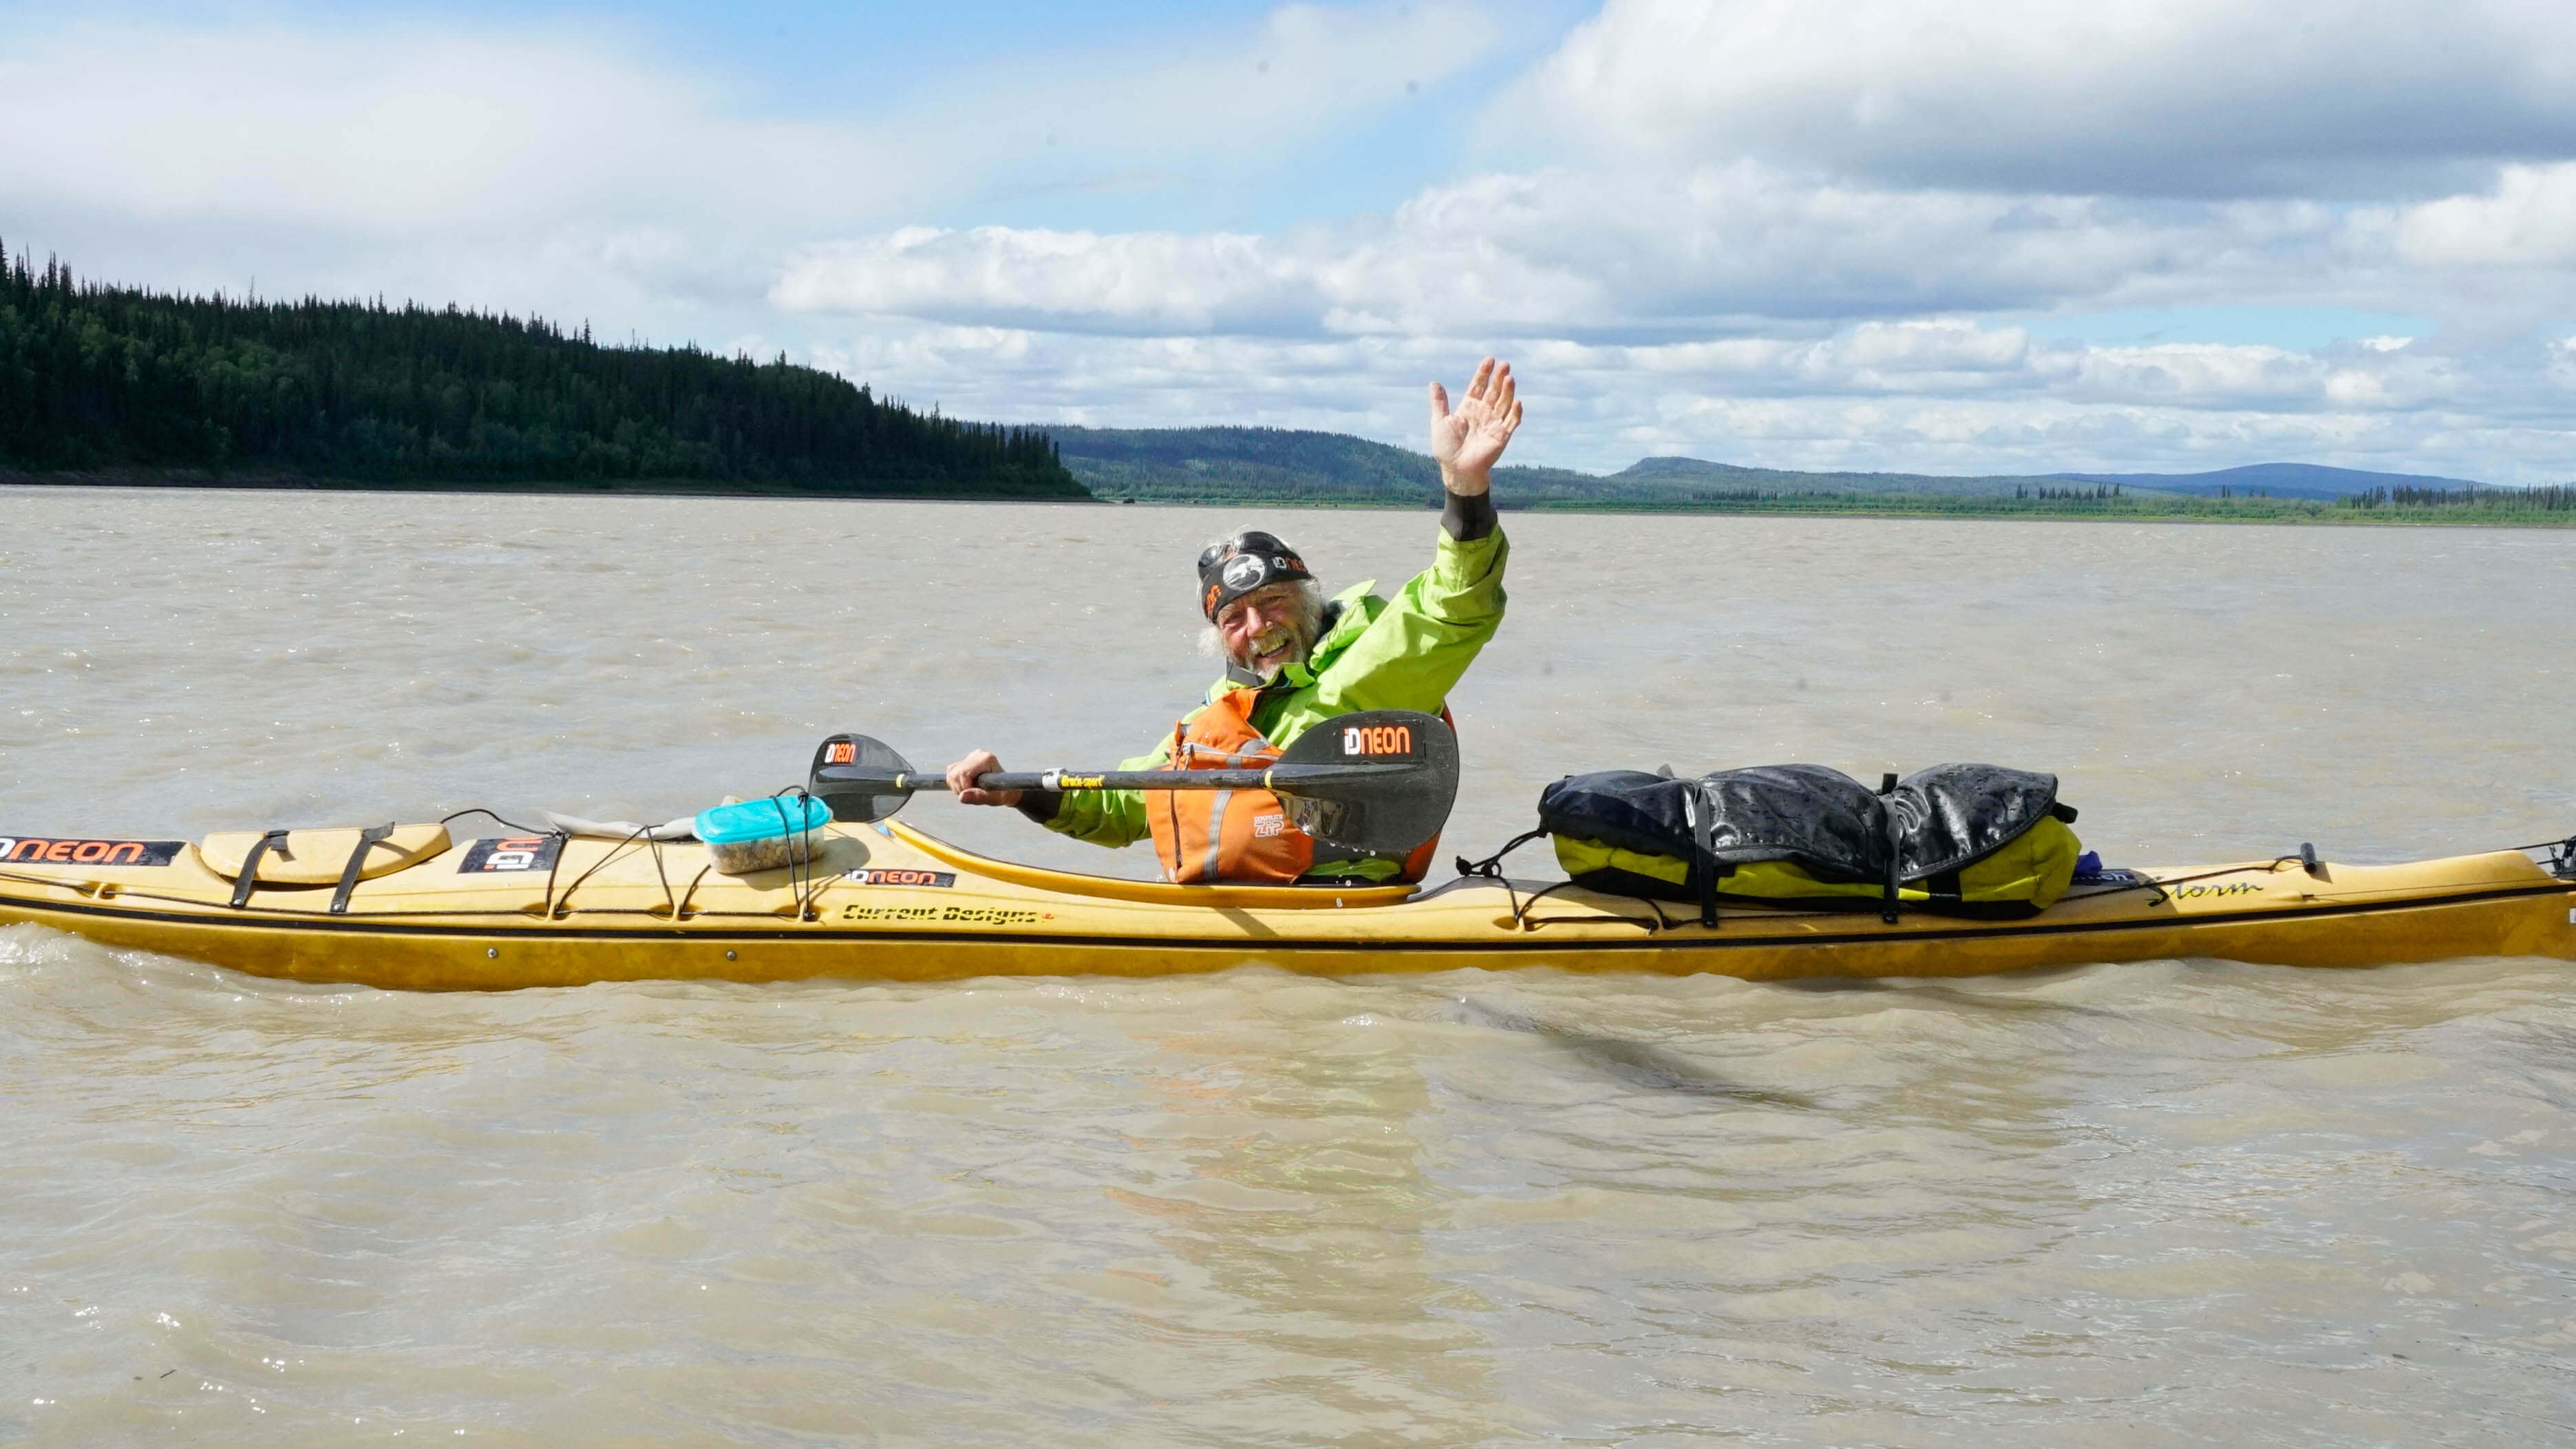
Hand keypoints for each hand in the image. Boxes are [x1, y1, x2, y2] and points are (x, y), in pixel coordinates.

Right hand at [945, 749, 1021, 806]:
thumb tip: (961, 797)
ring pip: (951, 772)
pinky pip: (951, 771)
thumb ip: (979, 797)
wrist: (1008, 789)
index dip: (965, 787)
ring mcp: (972, 756)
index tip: (976, 793)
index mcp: (987, 759)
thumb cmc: (1004, 794)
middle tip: (973, 794)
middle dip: (960, 788)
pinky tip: (967, 786)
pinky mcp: (966, 760)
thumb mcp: (995, 798)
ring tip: (971, 791)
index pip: (963, 773)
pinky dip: (955, 782)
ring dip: (956, 786)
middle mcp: (978, 754)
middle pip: (955, 773)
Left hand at [1428, 357, 1520, 496]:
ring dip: (1508, 391)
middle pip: (1494, 391)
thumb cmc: (1446, 448)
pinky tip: (1517, 401)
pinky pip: (1511, 422)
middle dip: (1499, 378)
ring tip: (1509, 378)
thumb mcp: (1439, 422)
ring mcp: (1494, 423)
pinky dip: (1515, 412)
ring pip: (1504, 403)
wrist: (1456, 469)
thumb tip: (1434, 383)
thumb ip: (1439, 403)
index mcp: (1469, 407)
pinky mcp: (1502, 436)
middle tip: (1505, 365)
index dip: (1484, 373)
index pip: (1479, 386)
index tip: (1489, 360)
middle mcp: (1483, 413)